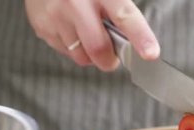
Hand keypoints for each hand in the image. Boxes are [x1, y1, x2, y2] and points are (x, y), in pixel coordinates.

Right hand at [25, 0, 159, 70]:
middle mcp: (76, 3)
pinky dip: (75, 49)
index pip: (124, 17)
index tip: (151, 53)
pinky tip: (74, 32)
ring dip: (91, 55)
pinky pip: (66, 53)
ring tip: (90, 37)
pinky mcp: (43, 27)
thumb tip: (140, 41)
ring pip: (81, 56)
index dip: (140, 37)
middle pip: (98, 47)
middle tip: (114, 58)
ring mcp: (56, 16)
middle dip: (110, 60)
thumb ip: (122, 12)